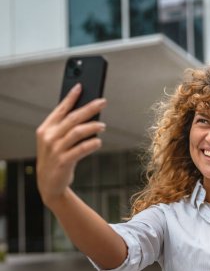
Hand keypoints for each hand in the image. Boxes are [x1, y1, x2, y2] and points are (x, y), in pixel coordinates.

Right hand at [36, 83, 106, 206]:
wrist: (49, 184)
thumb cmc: (56, 158)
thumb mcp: (56, 141)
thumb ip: (67, 129)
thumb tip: (88, 114)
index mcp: (46, 129)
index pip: (60, 109)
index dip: (71, 97)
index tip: (81, 86)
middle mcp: (49, 137)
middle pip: (72, 118)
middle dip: (89, 108)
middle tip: (103, 101)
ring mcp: (55, 149)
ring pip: (77, 132)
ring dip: (92, 126)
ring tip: (103, 125)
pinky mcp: (63, 161)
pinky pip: (80, 149)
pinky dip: (91, 144)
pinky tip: (99, 141)